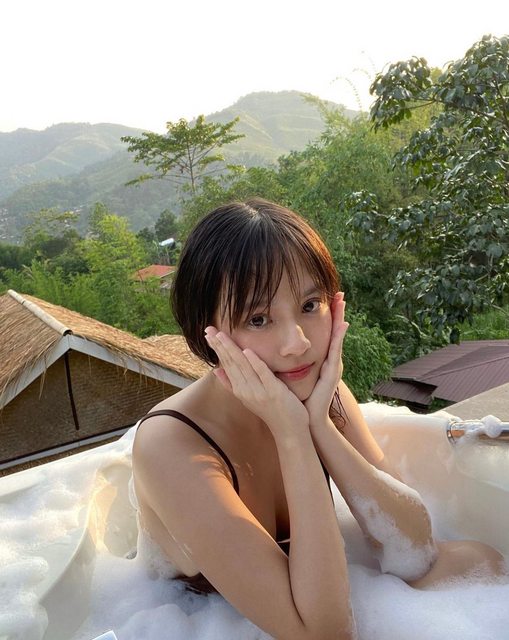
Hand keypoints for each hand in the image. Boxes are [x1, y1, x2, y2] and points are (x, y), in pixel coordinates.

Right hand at [205, 327, 308, 435]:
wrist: (289, 431)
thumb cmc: (271, 412)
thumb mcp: (248, 398)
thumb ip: (232, 384)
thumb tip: (216, 371)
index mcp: (240, 390)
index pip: (225, 364)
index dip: (216, 348)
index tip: (208, 333)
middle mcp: (246, 390)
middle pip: (230, 363)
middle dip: (220, 345)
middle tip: (209, 329)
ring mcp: (259, 391)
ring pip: (243, 367)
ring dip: (232, 350)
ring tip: (222, 335)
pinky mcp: (274, 392)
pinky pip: (263, 374)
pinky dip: (255, 363)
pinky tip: (247, 351)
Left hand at [304, 292, 348, 427]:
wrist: (308, 418)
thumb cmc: (301, 397)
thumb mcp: (297, 374)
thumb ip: (294, 362)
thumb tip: (282, 350)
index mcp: (321, 359)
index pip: (325, 333)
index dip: (328, 317)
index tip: (329, 298)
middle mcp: (330, 360)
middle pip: (334, 331)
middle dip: (337, 312)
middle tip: (340, 293)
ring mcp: (333, 365)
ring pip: (337, 337)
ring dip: (341, 319)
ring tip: (343, 302)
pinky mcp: (332, 372)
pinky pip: (336, 351)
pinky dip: (340, 337)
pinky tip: (343, 324)